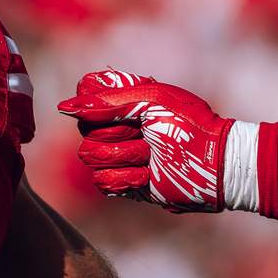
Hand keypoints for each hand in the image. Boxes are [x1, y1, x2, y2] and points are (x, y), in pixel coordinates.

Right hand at [58, 71, 235, 212]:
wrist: (214, 163)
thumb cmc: (189, 125)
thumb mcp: (150, 101)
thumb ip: (106, 102)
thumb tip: (63, 109)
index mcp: (121, 100)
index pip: (84, 95)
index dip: (99, 104)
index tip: (128, 107)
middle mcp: (114, 126)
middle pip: (84, 128)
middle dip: (119, 133)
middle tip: (149, 135)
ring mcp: (116, 155)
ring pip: (90, 156)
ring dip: (126, 157)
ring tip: (151, 157)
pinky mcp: (121, 183)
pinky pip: (102, 181)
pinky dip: (128, 179)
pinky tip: (148, 176)